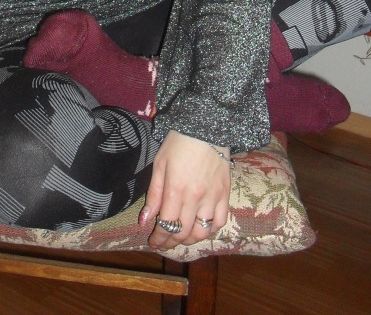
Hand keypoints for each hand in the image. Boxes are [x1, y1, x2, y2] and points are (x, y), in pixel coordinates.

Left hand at [139, 131, 230, 248]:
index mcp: (175, 190)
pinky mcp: (225, 194)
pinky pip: (220, 221)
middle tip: (164, 243)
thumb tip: (145, 221)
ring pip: (202, 232)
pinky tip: (202, 228)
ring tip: (181, 237)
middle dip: (171, 242)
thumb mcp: (160, 164)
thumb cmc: (178, 142)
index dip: (159, 239)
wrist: (205, 126)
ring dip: (190, 240)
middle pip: (183, 232)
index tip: (153, 243)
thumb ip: (154, 194)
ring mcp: (212, 197)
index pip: (166, 225)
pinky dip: (210, 230)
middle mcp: (195, 198)